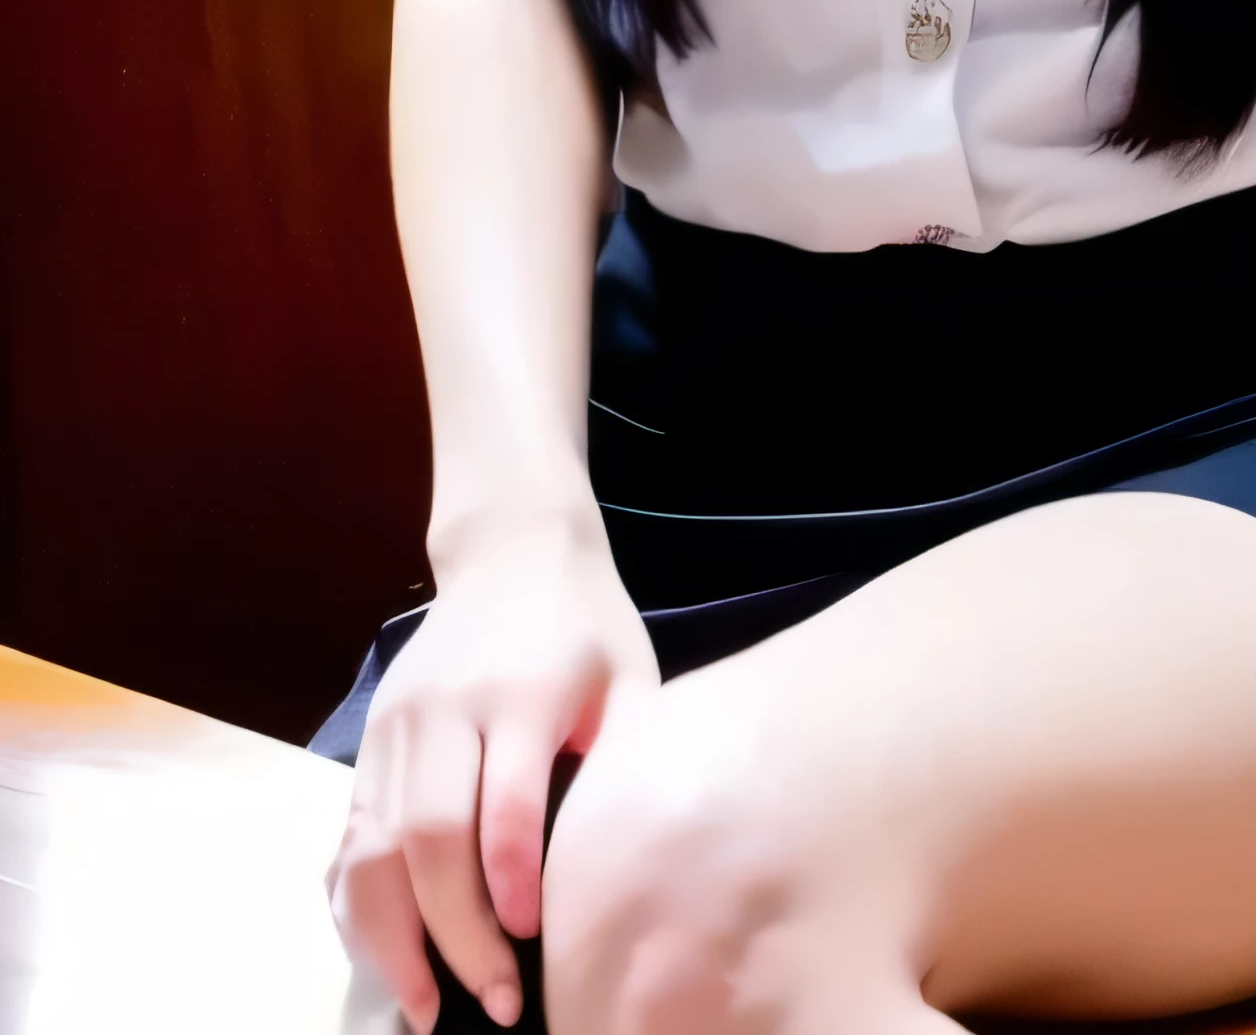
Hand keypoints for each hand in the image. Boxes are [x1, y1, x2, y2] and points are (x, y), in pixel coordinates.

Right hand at [327, 511, 658, 1031]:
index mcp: (518, 693)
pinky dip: (359, 909)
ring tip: (426, 1009)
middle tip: (497, 1003)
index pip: (502, 803)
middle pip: (428, 839)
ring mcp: (394, 727)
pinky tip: (388, 957)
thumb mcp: (627, 677)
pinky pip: (347, 840)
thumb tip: (620, 876)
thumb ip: (618, 764)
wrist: (511, 549)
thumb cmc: (586, 626)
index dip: (511, 881)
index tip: (535, 943)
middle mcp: (443, 712)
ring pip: (371, 848)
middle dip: (456, 935)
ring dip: (393, 940)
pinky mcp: (367, 742)